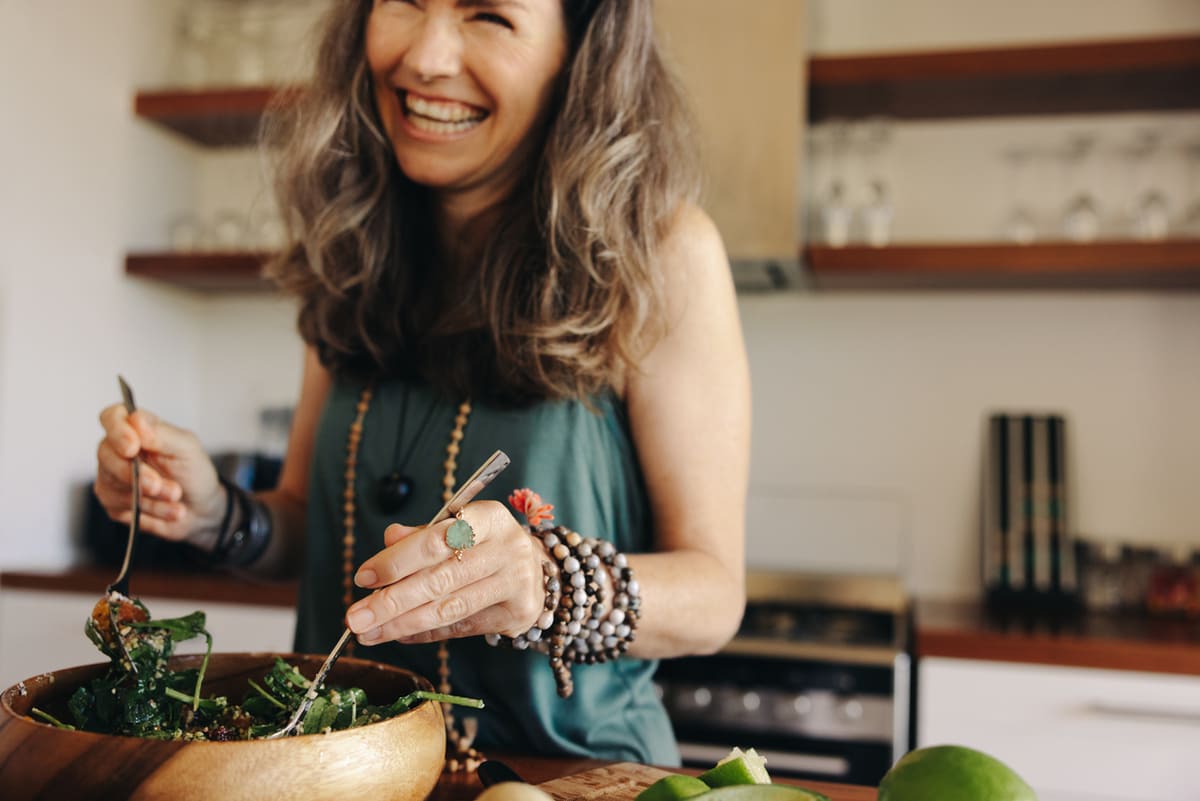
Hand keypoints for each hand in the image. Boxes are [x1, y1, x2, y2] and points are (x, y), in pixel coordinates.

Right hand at [93, 404, 224, 544]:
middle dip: (137, 475)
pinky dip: (150, 511)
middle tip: (162, 485)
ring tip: (176, 499)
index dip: (117, 431)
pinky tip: (170, 510)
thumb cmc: (192, 471)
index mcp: (137, 429)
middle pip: (106, 455)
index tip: (133, 448)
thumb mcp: (187, 448)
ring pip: (114, 485)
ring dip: (151, 498)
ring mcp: (111, 476)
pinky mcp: (113, 502)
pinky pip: (120, 507)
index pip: (111, 417)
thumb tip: (136, 420)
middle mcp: (118, 450)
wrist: (200, 506)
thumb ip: (162, 434)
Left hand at [346, 500, 545, 645]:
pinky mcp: (517, 613)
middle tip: (354, 617)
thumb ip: (422, 535)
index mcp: (490, 517)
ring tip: (368, 632)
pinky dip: (425, 633)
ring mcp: (516, 582)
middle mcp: (508, 548)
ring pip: (449, 607)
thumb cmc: (484, 545)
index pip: (438, 539)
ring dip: (402, 623)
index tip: (363, 578)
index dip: (398, 560)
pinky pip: (461, 627)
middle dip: (391, 600)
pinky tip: (398, 635)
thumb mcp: (456, 528)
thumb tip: (388, 537)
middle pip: (441, 578)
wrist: (535, 569)